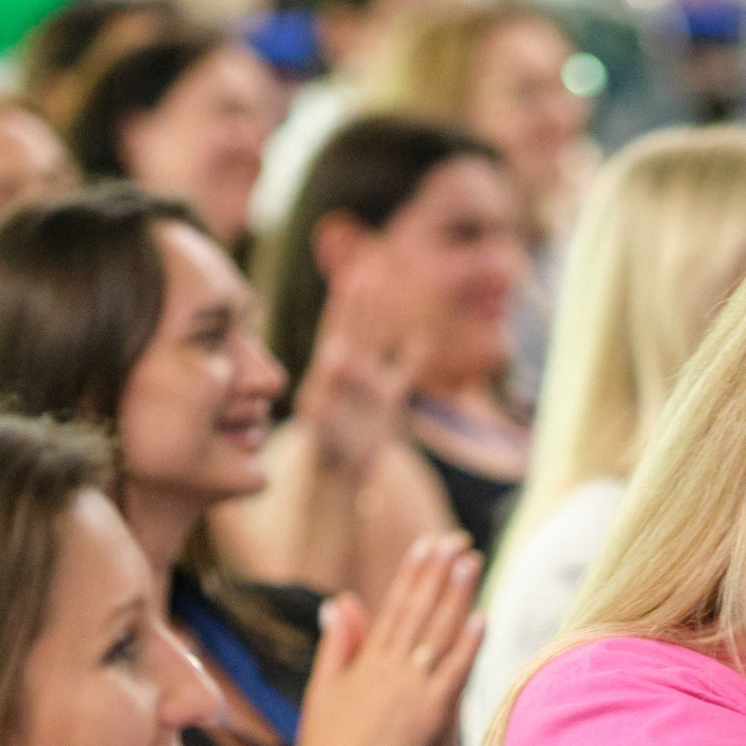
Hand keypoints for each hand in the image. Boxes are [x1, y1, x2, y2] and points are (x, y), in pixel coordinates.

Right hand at [272, 535, 483, 745]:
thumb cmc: (325, 740)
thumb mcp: (325, 685)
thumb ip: (338, 642)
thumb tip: (341, 600)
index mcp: (365, 659)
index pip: (393, 604)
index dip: (411, 572)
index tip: (426, 543)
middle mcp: (389, 667)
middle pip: (419, 609)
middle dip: (438, 571)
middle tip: (456, 540)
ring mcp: (410, 689)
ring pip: (438, 633)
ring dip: (456, 595)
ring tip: (471, 562)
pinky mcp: (428, 714)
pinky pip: (452, 673)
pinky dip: (467, 645)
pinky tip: (481, 618)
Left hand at [297, 260, 426, 480]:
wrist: (339, 478)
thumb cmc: (325, 453)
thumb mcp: (321, 420)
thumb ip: (326, 386)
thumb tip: (331, 356)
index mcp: (328, 374)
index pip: (337, 331)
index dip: (345, 305)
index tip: (352, 278)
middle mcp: (347, 374)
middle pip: (358, 330)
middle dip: (364, 301)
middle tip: (371, 267)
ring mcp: (369, 386)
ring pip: (378, 344)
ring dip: (384, 318)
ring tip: (389, 288)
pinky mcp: (388, 403)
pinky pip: (403, 374)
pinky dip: (413, 357)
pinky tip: (424, 338)